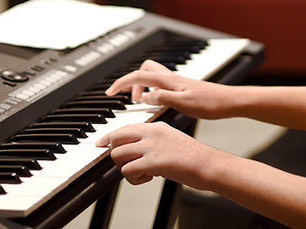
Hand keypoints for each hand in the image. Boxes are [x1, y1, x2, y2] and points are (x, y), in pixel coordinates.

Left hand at [96, 122, 215, 189]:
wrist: (207, 163)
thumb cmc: (192, 156)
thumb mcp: (171, 140)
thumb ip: (153, 141)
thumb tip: (136, 151)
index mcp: (156, 126)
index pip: (125, 127)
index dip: (109, 137)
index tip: (99, 144)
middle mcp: (151, 133)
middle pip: (116, 138)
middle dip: (115, 153)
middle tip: (124, 164)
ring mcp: (152, 146)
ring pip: (118, 155)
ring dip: (125, 168)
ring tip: (141, 173)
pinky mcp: (153, 162)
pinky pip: (128, 170)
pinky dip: (133, 179)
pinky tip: (148, 178)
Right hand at [105, 59, 235, 119]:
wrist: (229, 101)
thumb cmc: (210, 104)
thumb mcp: (184, 104)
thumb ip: (163, 99)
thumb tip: (144, 96)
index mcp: (169, 81)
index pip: (139, 76)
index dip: (122, 83)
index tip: (110, 92)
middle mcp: (172, 78)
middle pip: (144, 69)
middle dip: (131, 81)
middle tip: (127, 98)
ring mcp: (177, 81)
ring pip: (152, 75)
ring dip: (141, 85)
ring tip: (139, 102)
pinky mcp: (182, 87)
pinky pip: (160, 83)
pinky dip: (152, 90)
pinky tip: (156, 102)